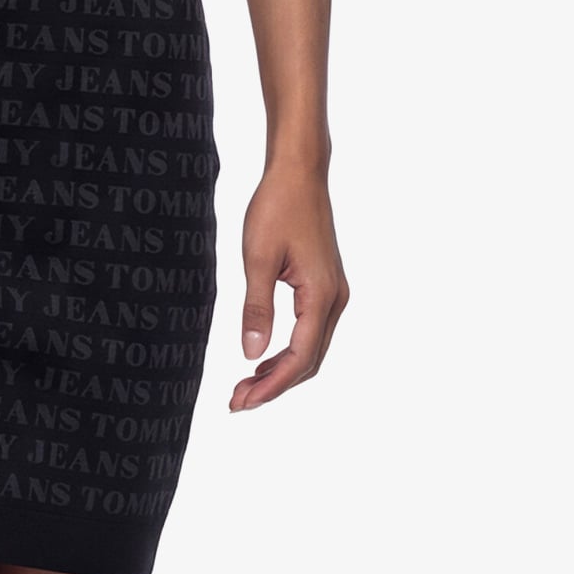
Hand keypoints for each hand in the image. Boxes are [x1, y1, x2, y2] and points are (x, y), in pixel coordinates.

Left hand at [230, 163, 348, 411]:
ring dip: (282, 370)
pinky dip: (290, 350)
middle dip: (275, 385)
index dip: (271, 386)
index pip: (299, 358)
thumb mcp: (257, 257)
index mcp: (321, 295)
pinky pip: (312, 330)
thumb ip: (256, 308)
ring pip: (312, 348)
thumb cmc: (278, 206)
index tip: (242, 402)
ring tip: (247, 385)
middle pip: (309, 361)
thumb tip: (251, 354)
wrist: (299, 172)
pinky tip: (266, 355)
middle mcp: (335, 299)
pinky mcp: (325, 284)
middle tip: (238, 400)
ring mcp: (333, 292)